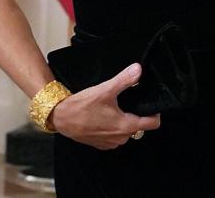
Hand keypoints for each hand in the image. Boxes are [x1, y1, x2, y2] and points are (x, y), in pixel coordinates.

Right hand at [47, 62, 161, 149]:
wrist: (60, 116)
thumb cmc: (81, 106)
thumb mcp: (105, 90)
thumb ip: (124, 80)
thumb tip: (137, 70)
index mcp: (125, 126)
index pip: (152, 124)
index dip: (155, 114)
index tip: (153, 106)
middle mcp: (119, 138)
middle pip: (139, 127)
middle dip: (137, 115)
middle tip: (130, 103)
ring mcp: (109, 142)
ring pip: (126, 133)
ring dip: (124, 122)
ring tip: (116, 109)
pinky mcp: (99, 144)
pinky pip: (114, 137)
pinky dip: (113, 128)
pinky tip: (105, 117)